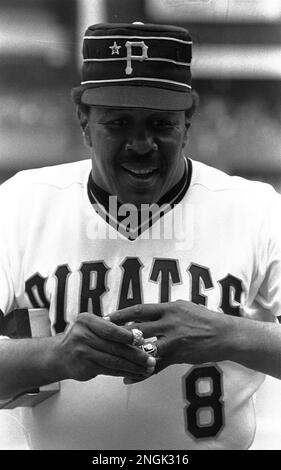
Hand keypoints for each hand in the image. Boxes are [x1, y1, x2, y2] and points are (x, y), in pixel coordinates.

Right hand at [54, 312, 155, 381]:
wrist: (59, 355)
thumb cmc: (82, 338)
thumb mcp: (92, 326)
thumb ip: (112, 328)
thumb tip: (140, 336)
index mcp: (86, 320)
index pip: (112, 329)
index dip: (129, 336)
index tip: (144, 341)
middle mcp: (82, 335)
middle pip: (115, 346)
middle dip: (136, 354)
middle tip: (152, 358)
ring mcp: (82, 352)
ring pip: (114, 360)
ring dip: (134, 366)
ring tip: (148, 368)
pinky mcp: (85, 367)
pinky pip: (109, 370)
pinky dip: (125, 372)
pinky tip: (135, 373)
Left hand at [108, 300, 231, 374]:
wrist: (226, 334)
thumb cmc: (205, 319)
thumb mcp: (185, 307)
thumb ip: (166, 310)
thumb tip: (148, 311)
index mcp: (169, 308)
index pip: (140, 309)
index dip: (121, 313)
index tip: (106, 316)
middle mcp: (169, 322)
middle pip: (138, 328)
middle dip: (117, 333)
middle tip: (100, 337)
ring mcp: (174, 339)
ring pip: (144, 347)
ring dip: (126, 354)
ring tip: (109, 358)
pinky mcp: (179, 355)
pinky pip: (156, 366)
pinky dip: (141, 373)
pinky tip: (128, 378)